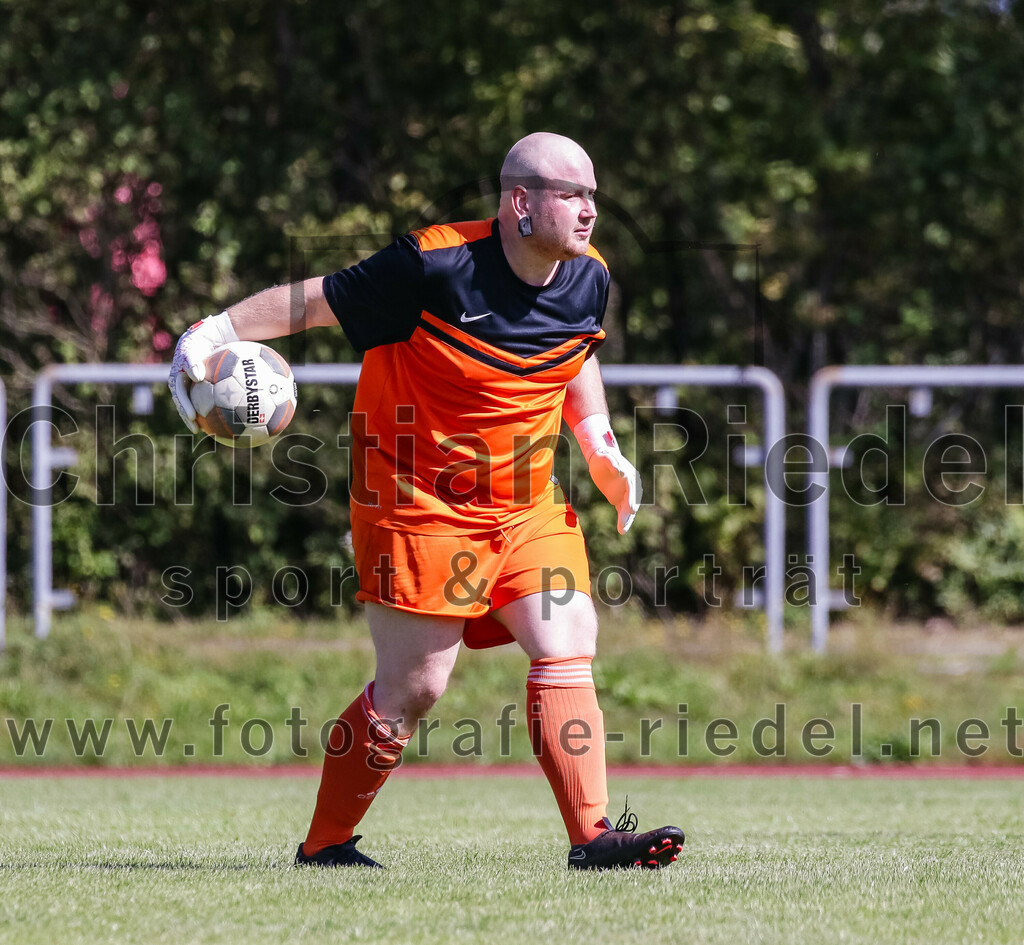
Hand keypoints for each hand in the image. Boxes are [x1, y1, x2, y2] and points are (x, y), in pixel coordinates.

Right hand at [167, 312, 238, 432]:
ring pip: (201, 402)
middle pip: (187, 403)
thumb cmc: (204, 338)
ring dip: (204, 415)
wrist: (216, 333)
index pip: (180, 395)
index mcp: (179, 376)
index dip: (184, 407)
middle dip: (190, 417)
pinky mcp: (210, 384)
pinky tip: (233, 415)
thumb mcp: (194, 346)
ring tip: (213, 427)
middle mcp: (187, 381)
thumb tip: (196, 378)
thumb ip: (192, 361)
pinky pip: (216, 397)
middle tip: (197, 429)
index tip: (192, 417)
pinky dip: (221, 406)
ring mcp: (198, 383)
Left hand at [588, 446, 642, 533]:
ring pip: (627, 509)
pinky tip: (621, 530)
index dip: (632, 500)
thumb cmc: (604, 457)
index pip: (632, 489)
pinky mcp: (618, 499)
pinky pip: (621, 511)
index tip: (631, 510)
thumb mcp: (606, 458)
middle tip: (625, 524)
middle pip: (632, 502)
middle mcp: (631, 487)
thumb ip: (613, 463)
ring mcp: (625, 494)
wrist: (600, 459)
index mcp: (630, 476)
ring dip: (626, 520)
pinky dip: (621, 520)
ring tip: (622, 531)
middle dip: (629, 513)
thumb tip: (620, 471)